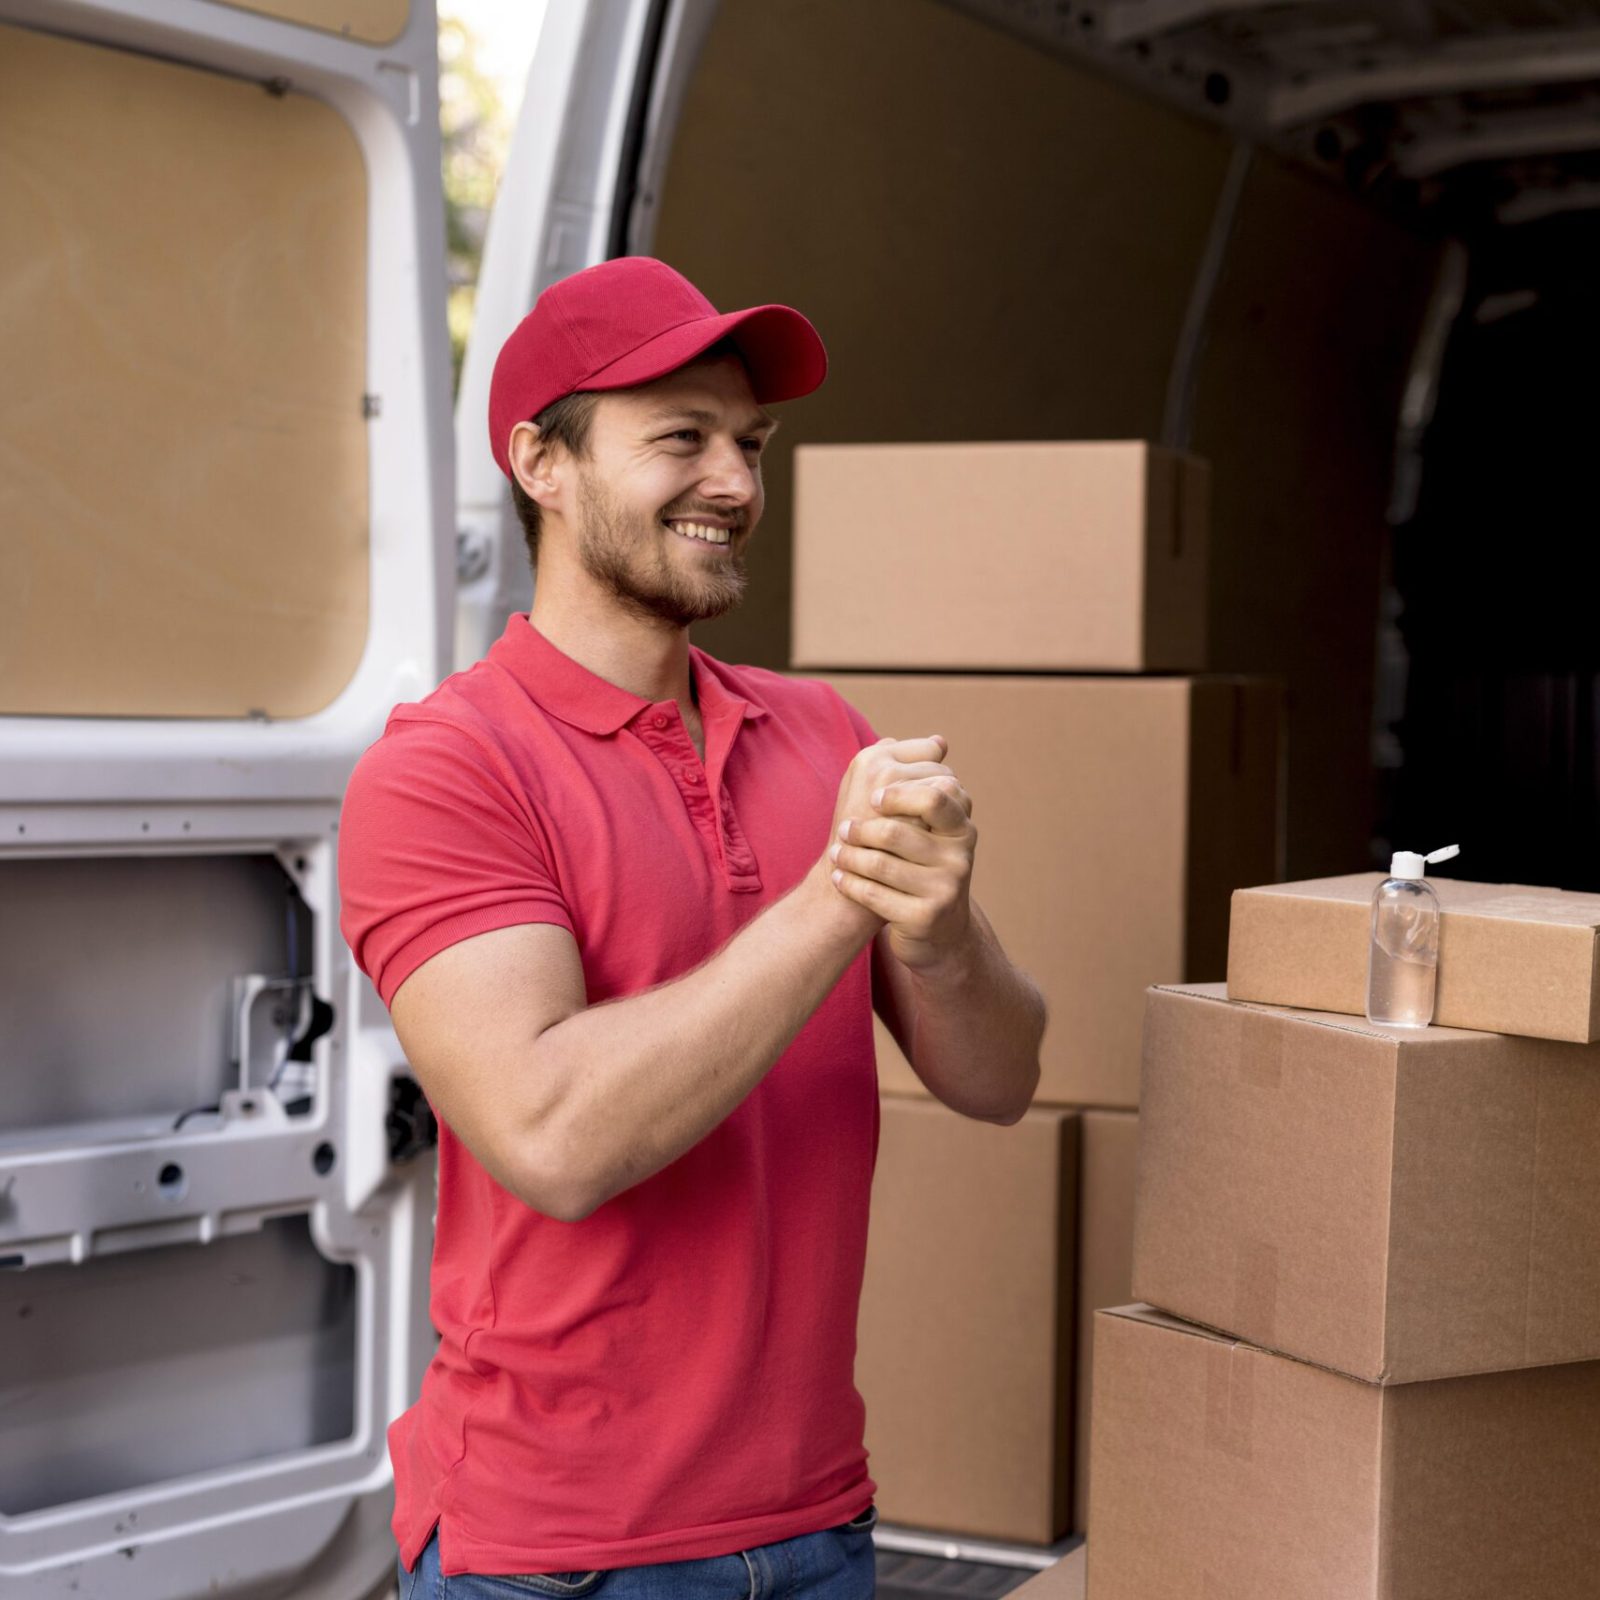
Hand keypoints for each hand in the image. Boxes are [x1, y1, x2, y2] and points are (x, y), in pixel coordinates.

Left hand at [828, 740, 976, 973]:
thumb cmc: (923, 865)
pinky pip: (874, 895)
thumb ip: (927, 785)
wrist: (935, 928)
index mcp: (961, 827)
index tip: (873, 796)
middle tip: (844, 828)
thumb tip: (937, 739)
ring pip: (881, 864)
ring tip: (837, 852)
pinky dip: (850, 884)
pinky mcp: (925, 917)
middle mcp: (960, 857)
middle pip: (898, 830)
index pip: (934, 794)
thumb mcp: (932, 828)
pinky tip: (839, 878)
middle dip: (863, 828)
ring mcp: (945, 890)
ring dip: (850, 857)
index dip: (899, 793)